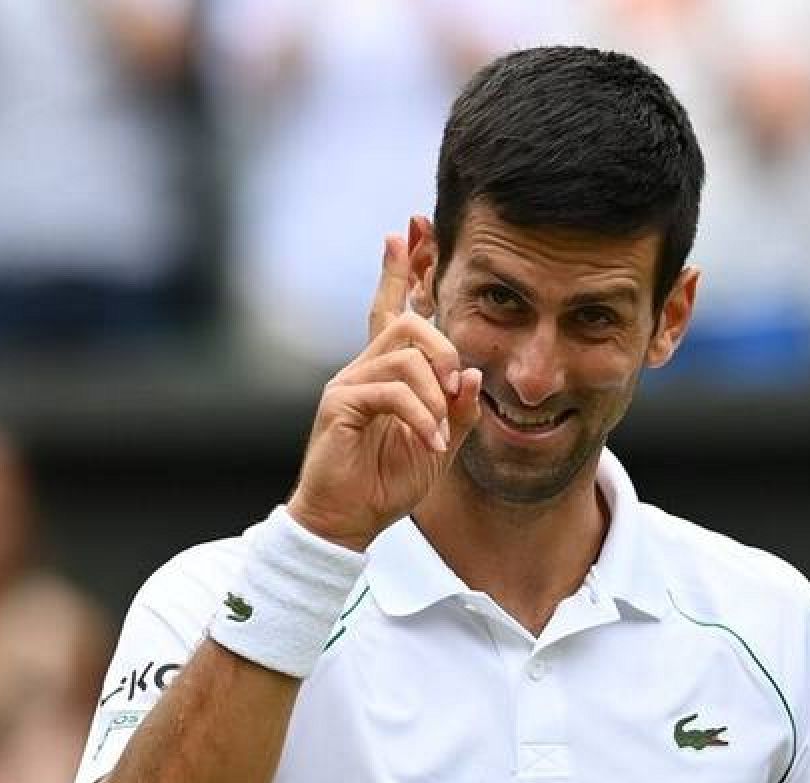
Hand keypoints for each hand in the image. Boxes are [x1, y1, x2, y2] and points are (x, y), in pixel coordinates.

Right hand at [287, 233, 481, 550]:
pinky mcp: (339, 405)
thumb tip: (470, 374)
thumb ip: (458, 410)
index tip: (402, 233)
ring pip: (405, 356)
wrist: (349, 521)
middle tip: (455, 391)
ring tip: (438, 433)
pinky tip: (429, 443)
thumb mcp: (440, 445)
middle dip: (444, 350)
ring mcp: (347, 384)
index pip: (391, 311)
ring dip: (435, 396)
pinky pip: (392, 391)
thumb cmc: (388, 483)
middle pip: (407, 323)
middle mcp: (362, 370)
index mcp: (386, 375)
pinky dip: (421, 417)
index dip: (398, 273)